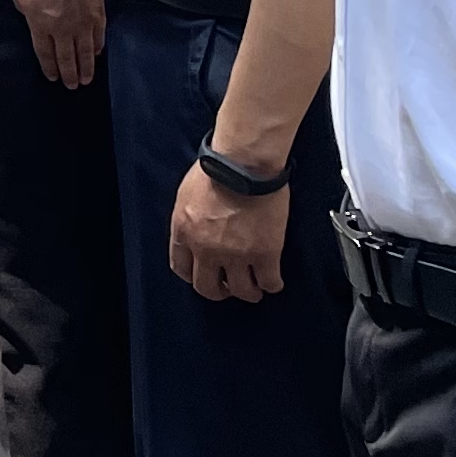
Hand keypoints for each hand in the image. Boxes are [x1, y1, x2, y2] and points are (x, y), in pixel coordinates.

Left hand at [8, 0, 102, 87]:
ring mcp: (82, 22)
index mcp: (39, 24)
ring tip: (87, 80)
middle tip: (73, 86)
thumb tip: (30, 15)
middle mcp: (62, 29)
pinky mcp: (97, 12)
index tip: (53, 77)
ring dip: (86, 67)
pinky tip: (98, 53)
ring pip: (85, 51)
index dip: (49, 66)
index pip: (44, 52)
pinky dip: (98, 46)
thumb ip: (23, 7)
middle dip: (69, 73)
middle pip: (66, 56)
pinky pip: (99, 34)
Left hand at [169, 165, 291, 301]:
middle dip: (218, 291)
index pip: (181, 268)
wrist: (244, 164)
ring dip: (248, 293)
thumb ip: (189, 218)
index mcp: (184, 233)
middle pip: (207, 288)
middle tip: (228, 288)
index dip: (193, 275)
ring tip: (255, 290)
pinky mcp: (265, 254)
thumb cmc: (218, 167)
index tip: (204, 274)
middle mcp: (206, 250)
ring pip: (241, 291)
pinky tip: (274, 282)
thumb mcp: (186, 194)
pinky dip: (272, 285)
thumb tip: (195, 228)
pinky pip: (269, 282)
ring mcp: (236, 255)